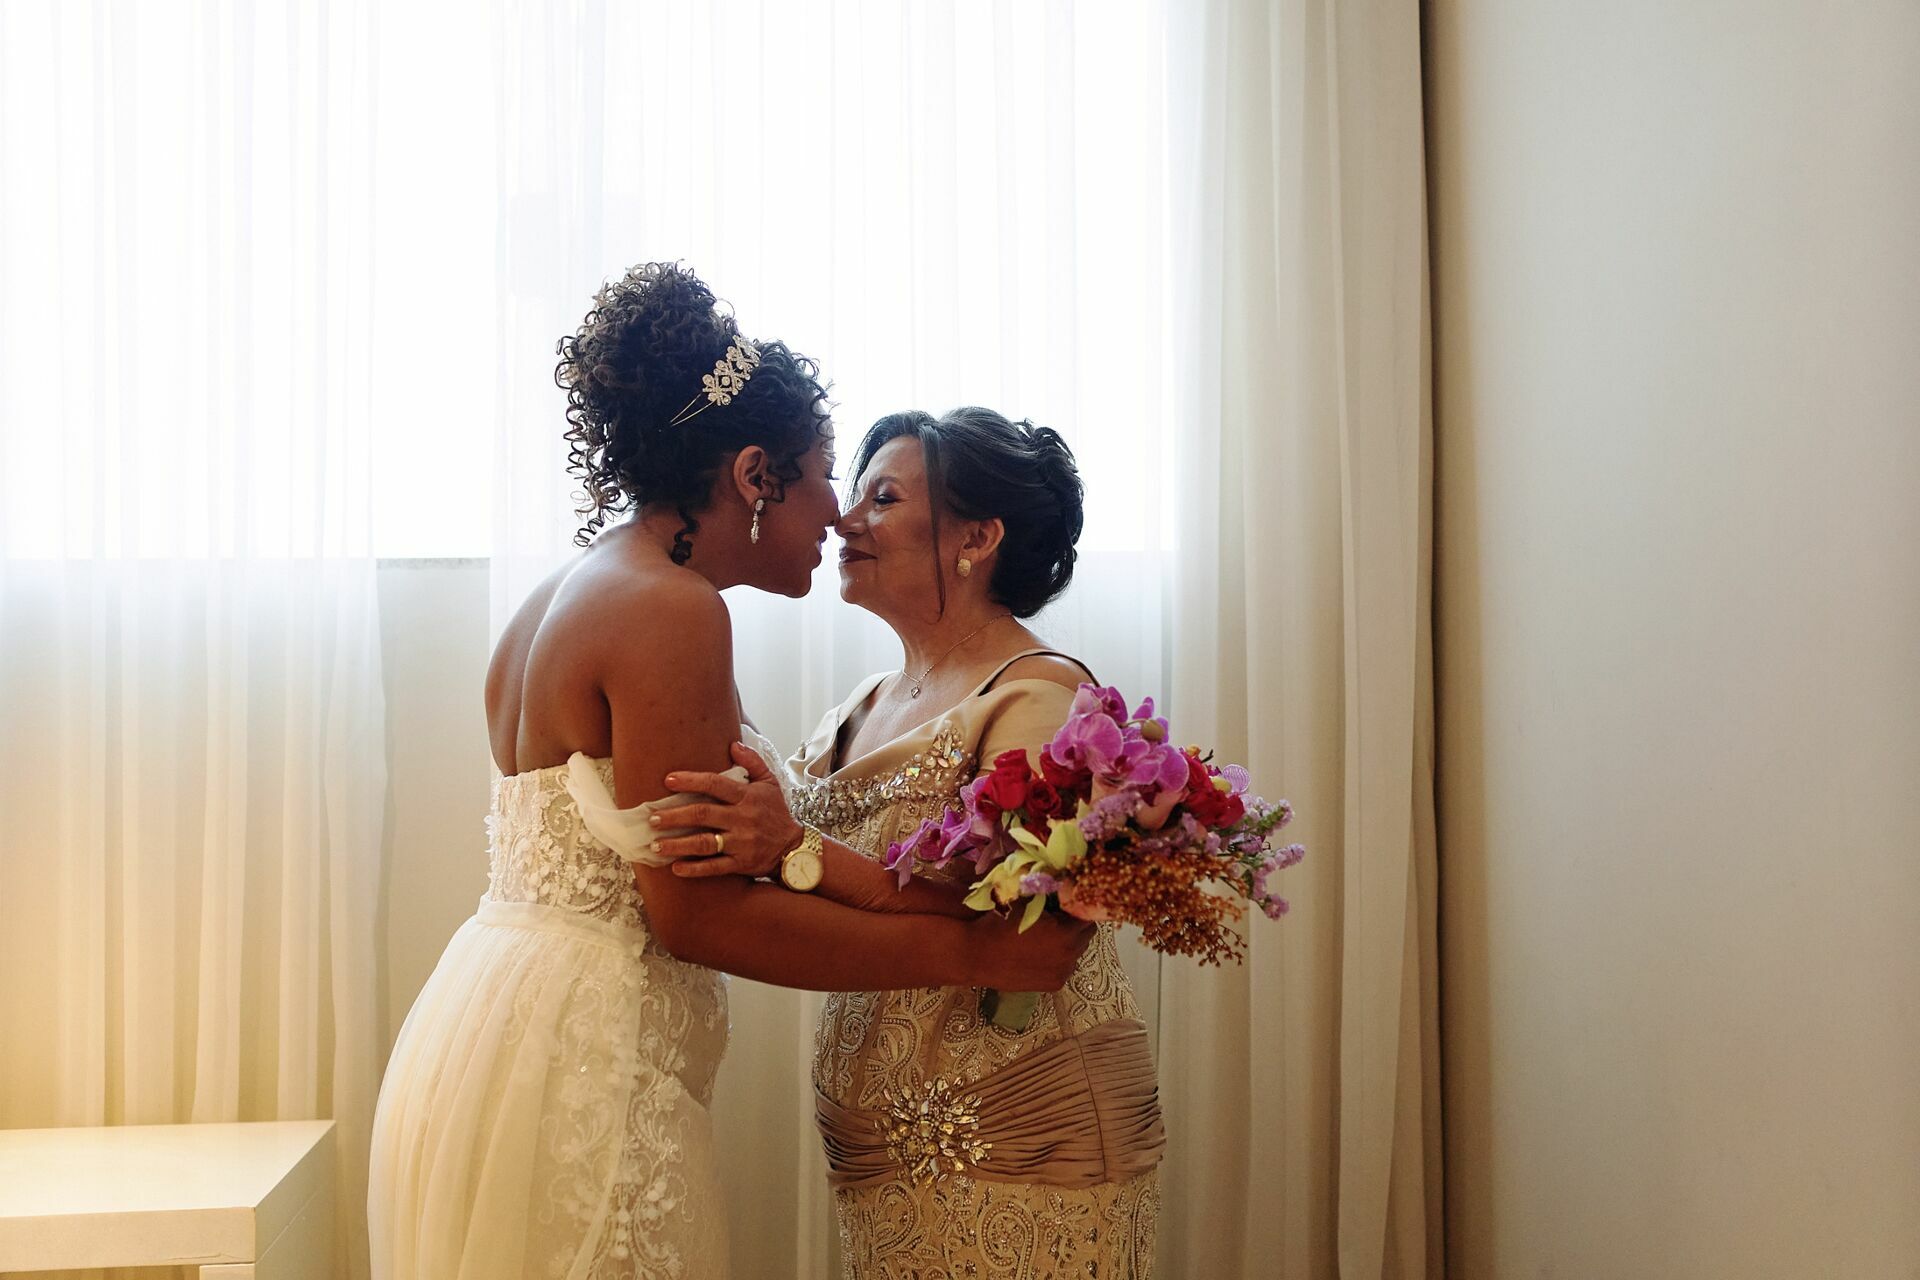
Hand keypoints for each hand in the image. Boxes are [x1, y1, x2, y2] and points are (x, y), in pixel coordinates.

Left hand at [653, 741, 802, 878]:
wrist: (794, 847)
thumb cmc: (777, 813)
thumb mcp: (770, 783)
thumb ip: (752, 762)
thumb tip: (733, 744)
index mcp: (747, 796)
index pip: (716, 784)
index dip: (691, 781)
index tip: (668, 780)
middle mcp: (742, 819)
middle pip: (703, 814)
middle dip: (675, 815)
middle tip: (652, 818)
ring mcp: (741, 843)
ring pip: (704, 843)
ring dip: (678, 844)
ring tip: (655, 845)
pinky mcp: (740, 863)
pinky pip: (714, 867)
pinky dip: (694, 869)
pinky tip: (675, 868)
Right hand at [970, 908, 1096, 991]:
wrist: (976, 955)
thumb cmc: (999, 923)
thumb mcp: (1027, 902)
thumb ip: (1051, 896)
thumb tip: (1066, 886)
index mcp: (1066, 933)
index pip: (1087, 915)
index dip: (1077, 906)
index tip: (1067, 902)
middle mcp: (1070, 955)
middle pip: (1087, 935)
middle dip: (1076, 925)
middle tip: (1059, 918)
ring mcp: (1063, 972)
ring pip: (1077, 952)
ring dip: (1069, 943)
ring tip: (1047, 937)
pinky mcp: (1054, 984)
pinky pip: (1065, 967)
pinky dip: (1059, 959)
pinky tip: (1040, 953)